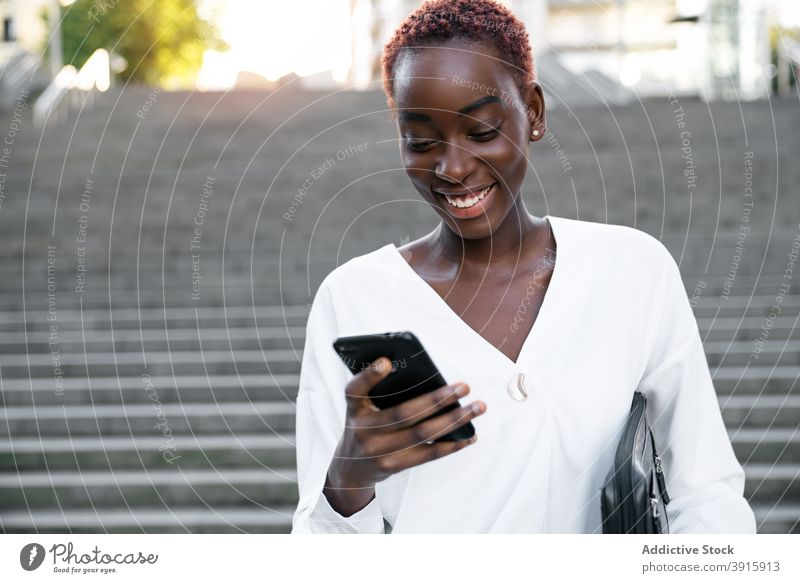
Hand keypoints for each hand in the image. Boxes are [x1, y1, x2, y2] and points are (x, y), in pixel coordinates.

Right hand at [323, 356, 485, 515]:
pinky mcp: (392, 466)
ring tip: (477, 407)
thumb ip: (381, 389)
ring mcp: (377, 451)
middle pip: (404, 413)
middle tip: (464, 386)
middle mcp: (362, 429)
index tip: (387, 361)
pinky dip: (451, 444)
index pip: (356, 388)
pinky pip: (428, 455)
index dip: (370, 375)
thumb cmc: (365, 425)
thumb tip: (426, 376)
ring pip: (422, 434)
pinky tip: (469, 435)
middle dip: (438, 399)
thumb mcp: (362, 406)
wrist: (350, 468)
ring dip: (454, 420)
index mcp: (354, 407)